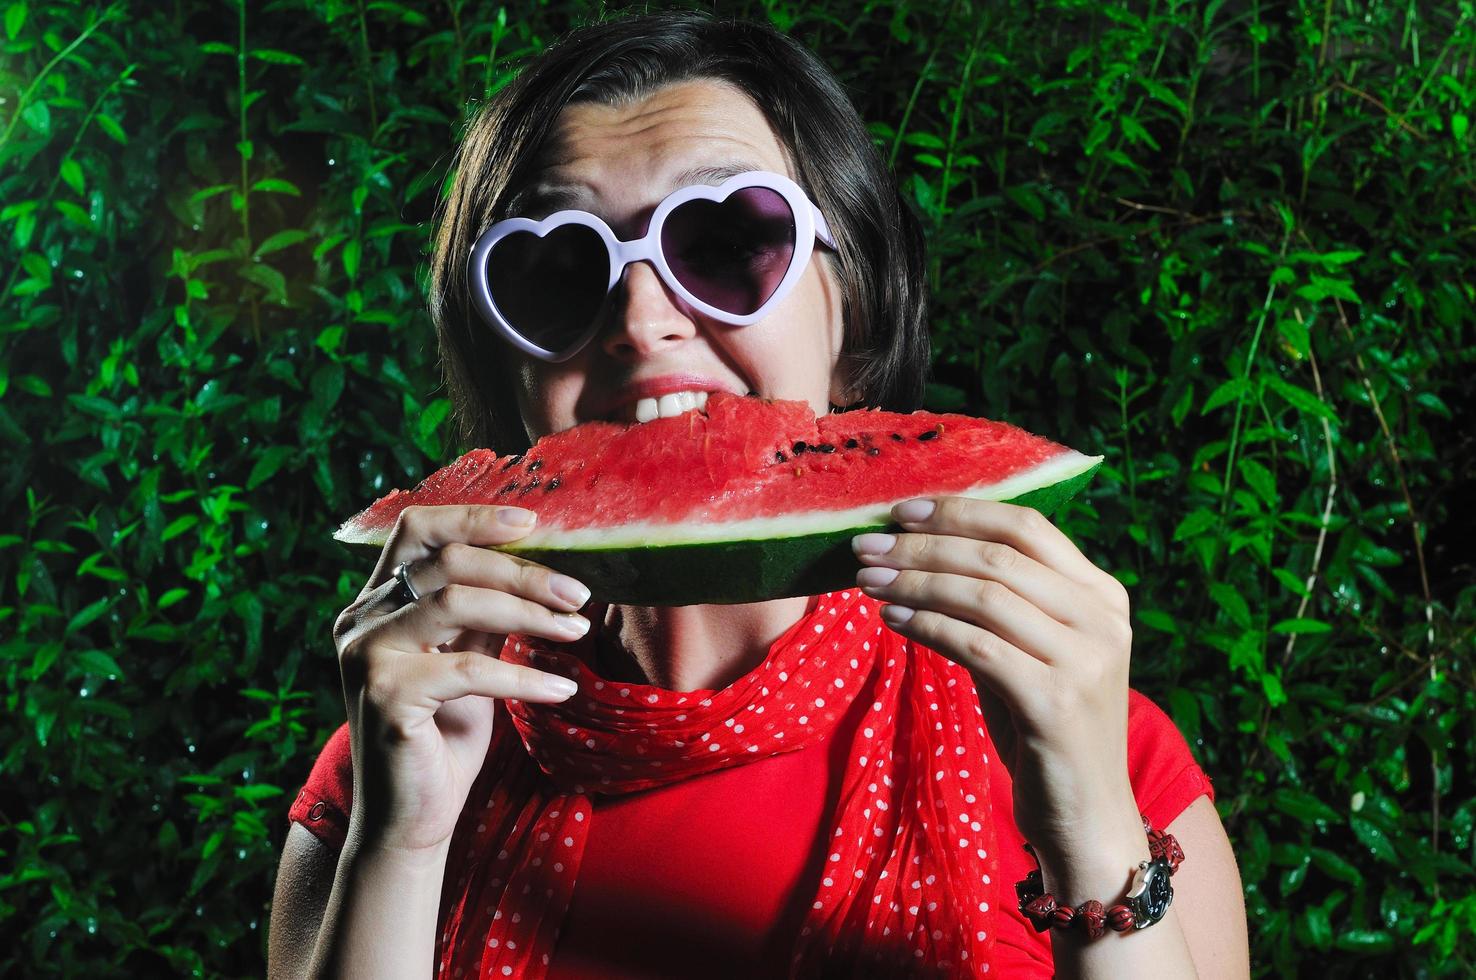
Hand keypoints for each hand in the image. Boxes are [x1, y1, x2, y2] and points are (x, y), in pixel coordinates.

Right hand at [332, 504, 592, 854]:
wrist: (412, 819)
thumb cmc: (443, 737)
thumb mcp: (468, 659)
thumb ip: (484, 613)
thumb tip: (536, 565)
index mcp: (378, 602)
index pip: (416, 530)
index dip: (473, 517)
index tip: (533, 522)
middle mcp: (361, 620)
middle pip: (448, 561)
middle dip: (524, 572)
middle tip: (579, 594)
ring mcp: (366, 655)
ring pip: (457, 602)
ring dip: (529, 614)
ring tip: (577, 631)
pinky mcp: (384, 695)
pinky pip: (468, 668)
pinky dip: (523, 675)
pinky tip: (561, 688)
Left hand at [852, 497, 1144, 876]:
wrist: (1087, 818)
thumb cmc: (1045, 730)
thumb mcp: (1029, 653)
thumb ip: (997, 604)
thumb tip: (917, 552)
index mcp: (1101, 595)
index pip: (1026, 526)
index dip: (960, 512)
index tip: (901, 512)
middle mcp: (1102, 619)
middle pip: (998, 556)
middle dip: (923, 545)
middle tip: (866, 545)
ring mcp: (1085, 660)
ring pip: (984, 595)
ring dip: (915, 581)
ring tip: (866, 580)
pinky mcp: (1057, 703)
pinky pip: (976, 646)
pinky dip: (927, 625)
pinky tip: (892, 619)